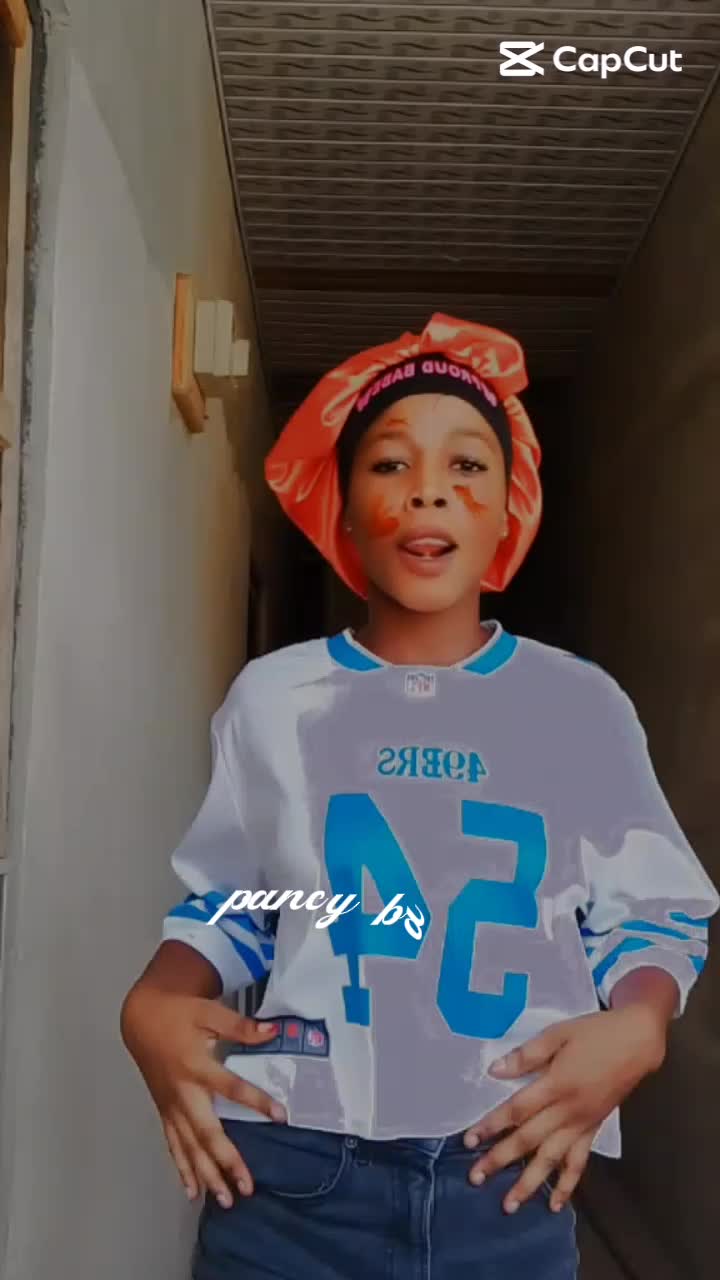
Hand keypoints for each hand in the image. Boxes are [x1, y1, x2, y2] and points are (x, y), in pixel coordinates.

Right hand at [121, 985, 283, 1205]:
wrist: (141, 1017)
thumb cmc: (178, 1013)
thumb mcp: (210, 1011)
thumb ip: (240, 1026)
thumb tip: (274, 1030)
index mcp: (196, 1065)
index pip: (231, 1087)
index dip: (256, 1101)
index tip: (280, 1115)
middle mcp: (183, 1092)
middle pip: (206, 1132)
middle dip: (226, 1161)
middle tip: (246, 1187)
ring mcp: (171, 1105)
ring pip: (189, 1146)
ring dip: (206, 1174)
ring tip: (225, 1200)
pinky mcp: (164, 1111)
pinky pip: (173, 1145)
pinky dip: (182, 1169)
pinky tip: (192, 1191)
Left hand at [463, 1005, 666, 1212]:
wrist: (638, 1043)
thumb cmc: (596, 1033)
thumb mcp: (559, 1033)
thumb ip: (527, 1055)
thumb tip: (495, 1071)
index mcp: (557, 1084)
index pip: (517, 1110)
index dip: (492, 1125)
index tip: (469, 1139)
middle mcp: (568, 1111)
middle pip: (529, 1139)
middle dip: (500, 1160)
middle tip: (475, 1177)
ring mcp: (582, 1124)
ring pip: (552, 1159)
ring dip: (530, 1183)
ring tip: (509, 1204)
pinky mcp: (593, 1130)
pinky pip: (579, 1162)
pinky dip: (567, 1184)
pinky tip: (556, 1204)